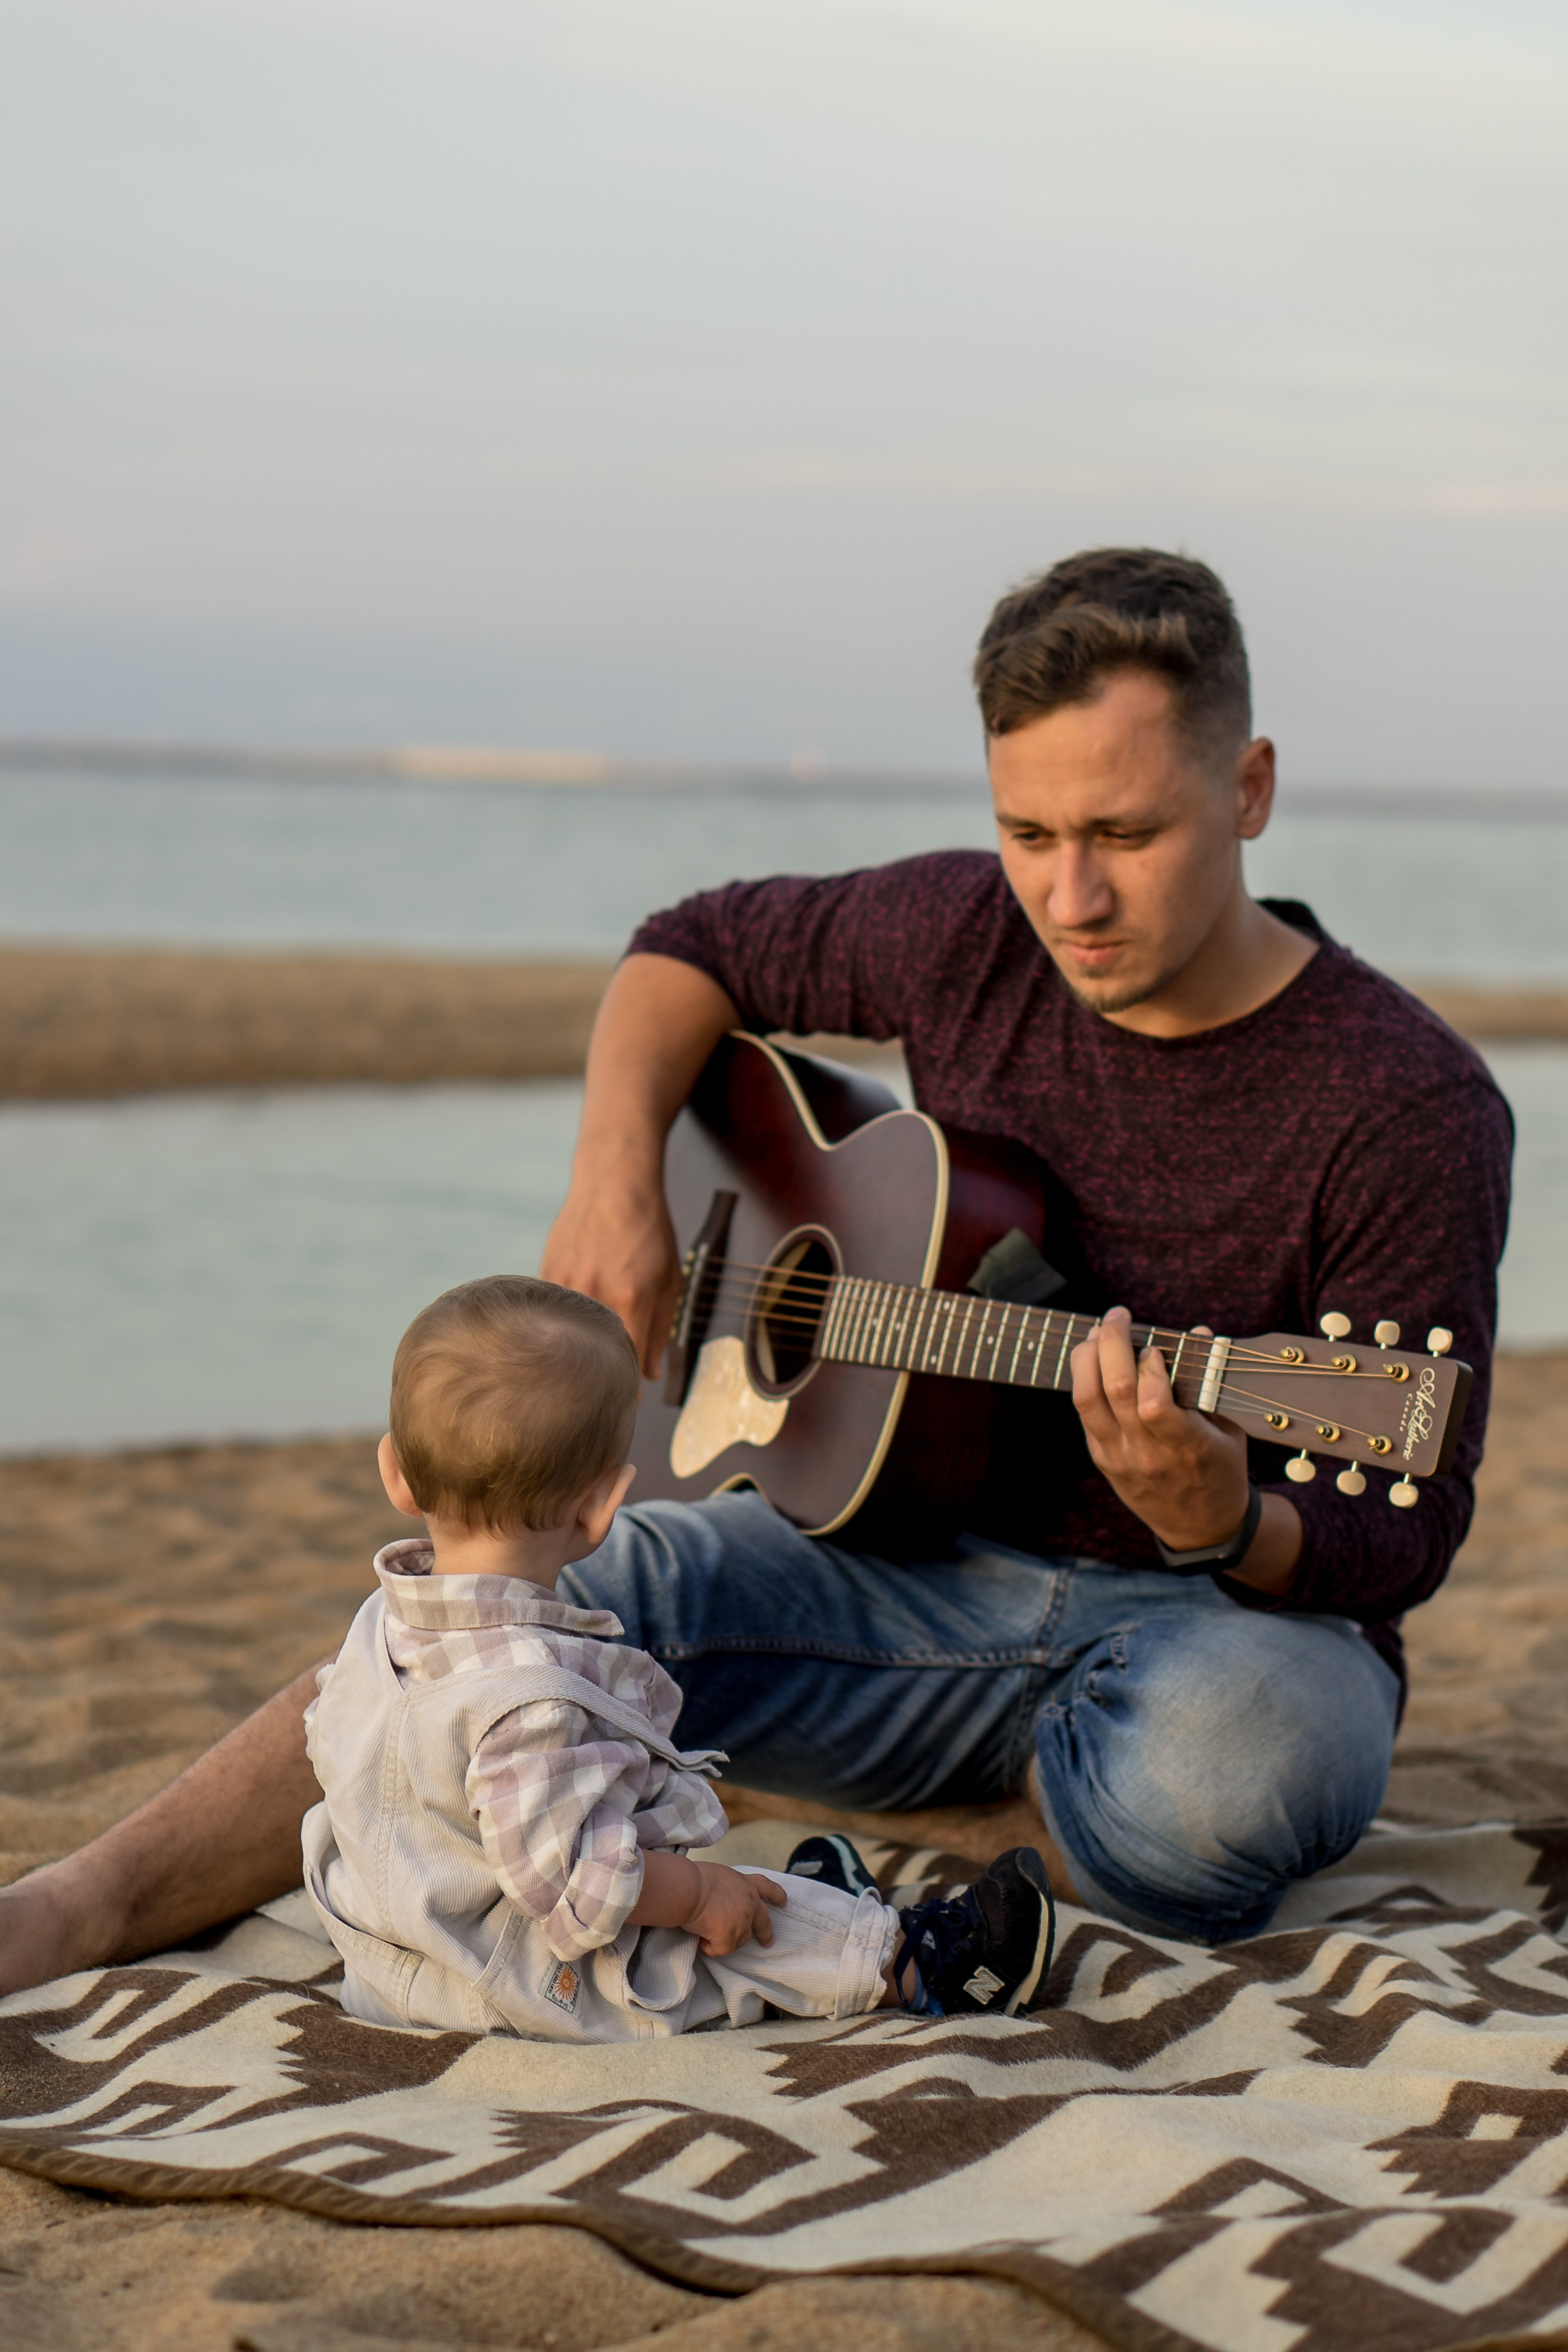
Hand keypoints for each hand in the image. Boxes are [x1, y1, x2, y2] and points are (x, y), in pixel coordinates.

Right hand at [541, 1172, 681, 1377]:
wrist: (614, 1181)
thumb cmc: (648, 1228)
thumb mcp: (669, 1278)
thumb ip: (661, 1329)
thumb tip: (651, 1374)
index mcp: (630, 1298)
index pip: (625, 1362)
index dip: (624, 1389)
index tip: (622, 1406)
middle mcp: (594, 1293)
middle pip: (590, 1354)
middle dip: (596, 1375)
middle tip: (600, 1389)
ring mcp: (564, 1282)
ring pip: (564, 1334)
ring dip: (573, 1349)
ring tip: (578, 1361)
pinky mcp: (544, 1273)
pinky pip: (550, 1312)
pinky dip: (558, 1323)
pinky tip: (564, 1326)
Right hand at [682, 1862, 785, 1956]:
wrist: (688, 1889)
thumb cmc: (694, 1878)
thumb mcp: (719, 1876)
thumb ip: (728, 1889)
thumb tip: (719, 1901)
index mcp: (745, 1883)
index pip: (767, 1887)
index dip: (776, 1895)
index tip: (784, 1901)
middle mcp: (749, 1902)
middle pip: (763, 1920)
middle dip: (766, 1933)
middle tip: (768, 1942)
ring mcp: (743, 1921)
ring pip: (739, 1940)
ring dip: (725, 1940)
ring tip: (703, 1931)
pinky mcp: (731, 1937)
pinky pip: (721, 1950)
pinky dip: (710, 1947)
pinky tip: (699, 1937)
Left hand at [1071, 1307, 1252, 1552]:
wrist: (1200, 1526)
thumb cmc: (1221, 1469)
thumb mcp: (1231, 1430)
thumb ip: (1211, 1381)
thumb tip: (1197, 1331)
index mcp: (1187, 1448)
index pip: (1154, 1405)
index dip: (1149, 1368)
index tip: (1154, 1346)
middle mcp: (1147, 1454)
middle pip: (1115, 1391)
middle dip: (1112, 1342)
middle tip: (1118, 1315)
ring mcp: (1119, 1458)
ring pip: (1086, 1400)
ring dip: (1086, 1357)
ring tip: (1096, 1332)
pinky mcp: (1101, 1459)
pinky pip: (1084, 1412)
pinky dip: (1084, 1379)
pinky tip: (1093, 1358)